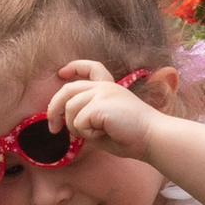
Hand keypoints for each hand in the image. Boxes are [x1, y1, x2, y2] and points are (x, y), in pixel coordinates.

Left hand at [47, 56, 170, 162]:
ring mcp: (102, 93)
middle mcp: (104, 86)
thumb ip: (87, 120)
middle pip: (67, 89)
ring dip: (76, 128)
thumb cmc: (131, 136)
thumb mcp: (103, 125)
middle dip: (54, 108)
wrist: (152, 137)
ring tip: (95, 134)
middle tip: (53, 128)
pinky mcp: (100, 104)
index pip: (90, 67)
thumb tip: (65, 126)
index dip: (73, 67)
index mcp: (109, 88)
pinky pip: (79, 121)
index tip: (61, 73)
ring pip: (70, 108)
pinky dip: (87, 134)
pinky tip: (103, 134)